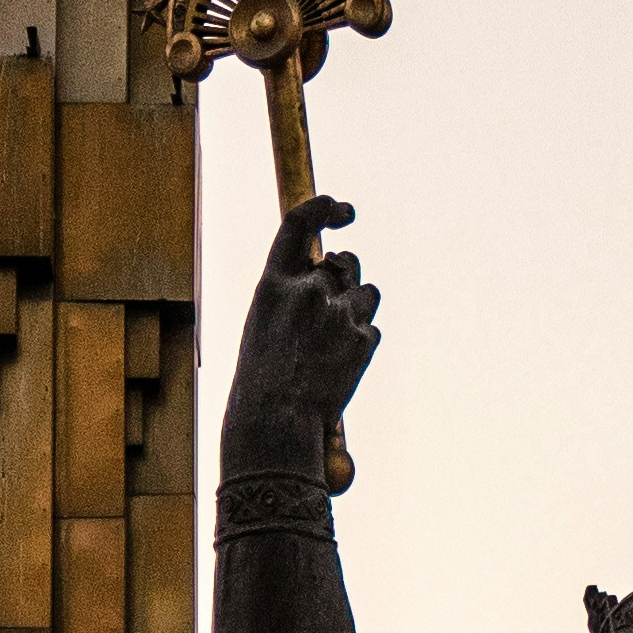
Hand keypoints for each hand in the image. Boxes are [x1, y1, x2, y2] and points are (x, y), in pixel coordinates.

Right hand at [218, 193, 379, 493]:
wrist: (276, 425)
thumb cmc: (261, 382)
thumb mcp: (264, 325)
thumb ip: (292, 295)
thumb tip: (328, 273)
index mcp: (274, 284)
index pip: (299, 223)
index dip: (323, 207)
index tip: (342, 210)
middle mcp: (308, 291)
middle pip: (344, 262)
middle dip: (345, 273)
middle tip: (336, 298)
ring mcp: (339, 314)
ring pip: (366, 292)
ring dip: (357, 306)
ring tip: (335, 340)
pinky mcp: (363, 339)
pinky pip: (371, 328)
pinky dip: (360, 342)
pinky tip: (339, 368)